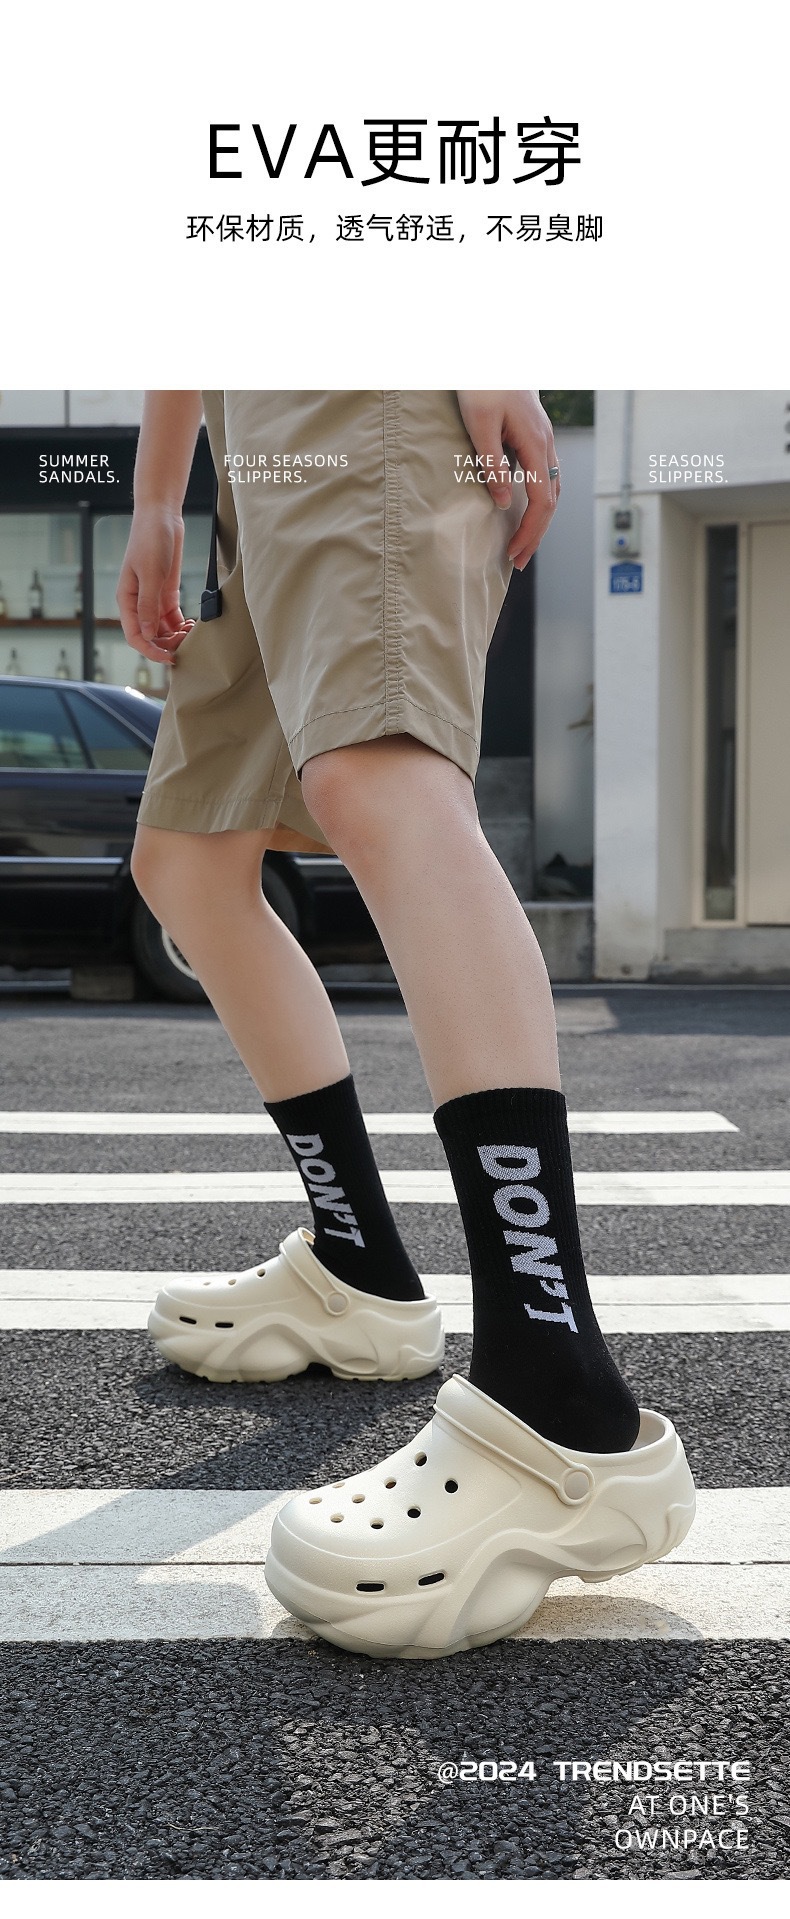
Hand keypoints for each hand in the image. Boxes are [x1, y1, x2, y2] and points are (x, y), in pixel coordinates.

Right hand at [116, 504, 194, 664]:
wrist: (161, 517)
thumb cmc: (150, 540)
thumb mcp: (151, 573)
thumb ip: (148, 605)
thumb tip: (149, 635)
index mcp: (126, 600)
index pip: (135, 636)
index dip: (151, 651)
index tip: (170, 658)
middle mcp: (138, 604)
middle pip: (150, 637)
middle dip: (167, 644)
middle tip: (187, 641)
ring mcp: (152, 599)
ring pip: (163, 630)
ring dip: (176, 636)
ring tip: (192, 631)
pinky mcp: (166, 593)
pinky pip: (172, 618)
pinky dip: (182, 625)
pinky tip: (192, 624)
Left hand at [456, 390, 559, 568]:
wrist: (494, 353)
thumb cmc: (483, 383)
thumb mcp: (480, 425)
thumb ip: (493, 464)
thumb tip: (506, 503)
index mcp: (536, 445)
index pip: (542, 501)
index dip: (530, 532)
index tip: (514, 553)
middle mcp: (546, 445)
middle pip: (552, 501)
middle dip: (536, 534)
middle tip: (518, 560)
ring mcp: (544, 440)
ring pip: (552, 489)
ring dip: (540, 520)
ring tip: (523, 543)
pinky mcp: (535, 437)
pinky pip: (545, 477)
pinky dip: (539, 501)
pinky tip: (525, 511)